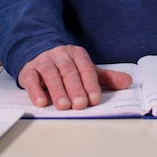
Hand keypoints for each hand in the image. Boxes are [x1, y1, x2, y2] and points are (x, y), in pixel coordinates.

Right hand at [17, 45, 131, 109]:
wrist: (38, 50)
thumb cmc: (66, 66)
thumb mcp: (85, 69)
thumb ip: (105, 77)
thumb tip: (128, 81)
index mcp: (77, 55)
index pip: (86, 69)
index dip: (90, 84)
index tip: (94, 99)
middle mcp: (60, 56)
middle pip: (69, 72)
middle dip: (75, 89)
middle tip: (80, 105)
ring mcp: (43, 62)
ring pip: (51, 75)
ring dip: (57, 90)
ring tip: (63, 106)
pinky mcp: (28, 70)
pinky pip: (31, 79)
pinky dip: (35, 90)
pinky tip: (41, 102)